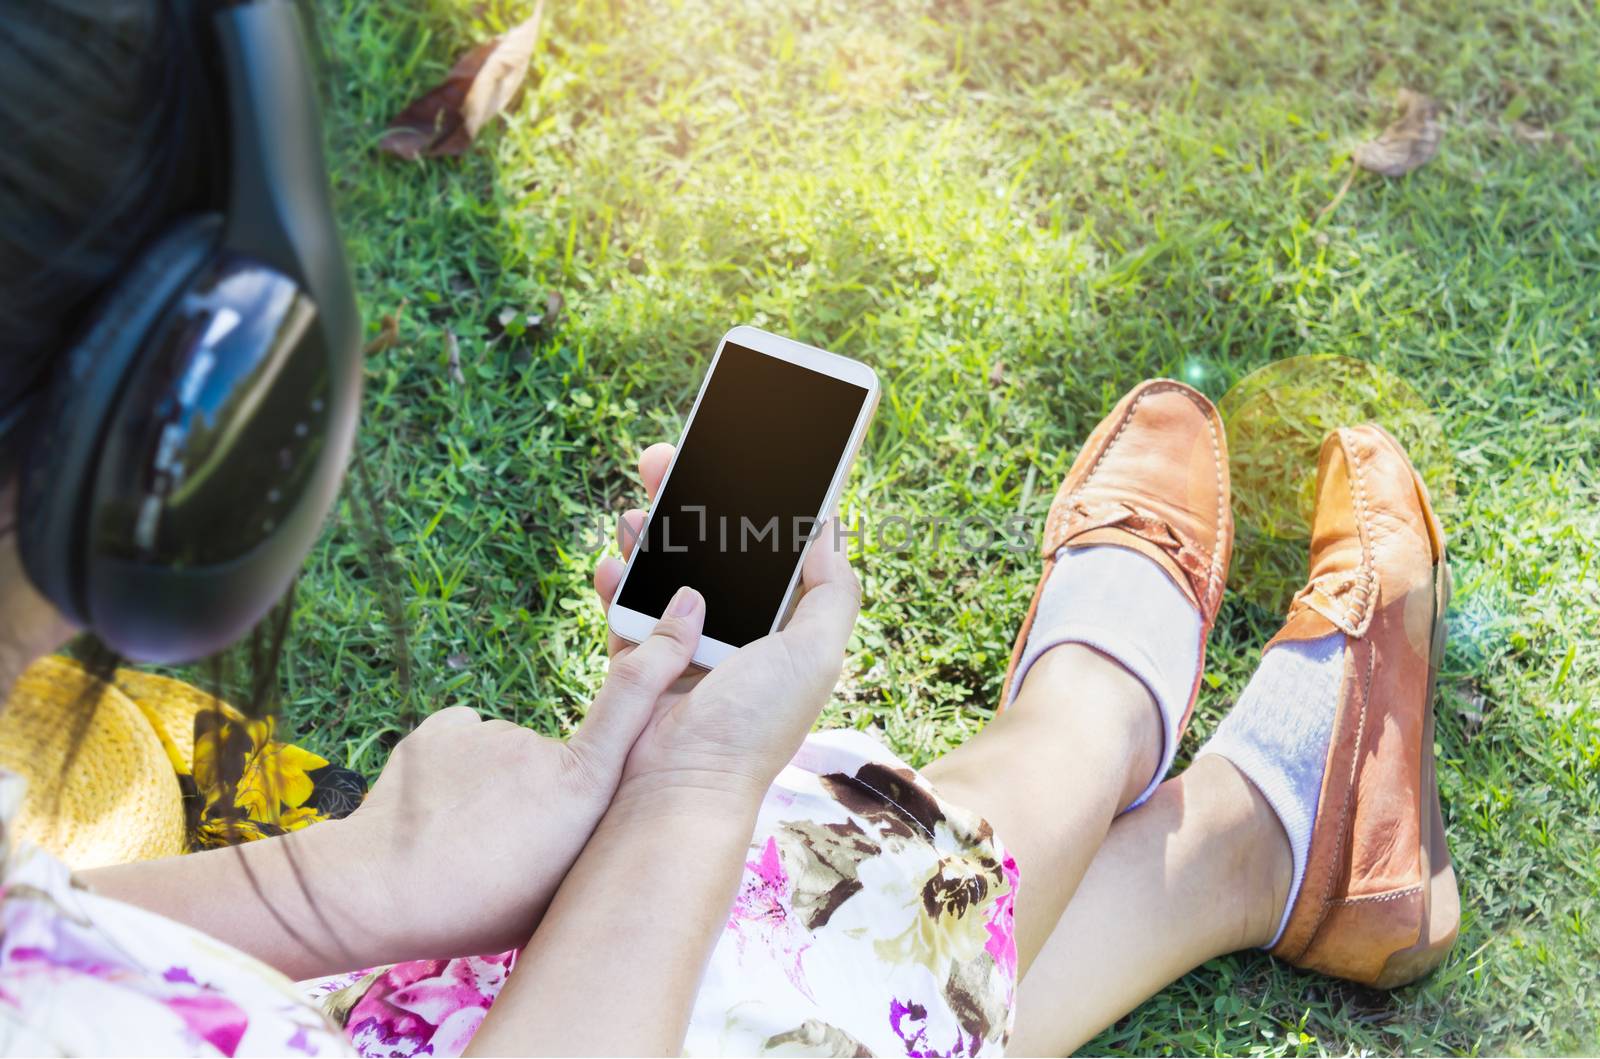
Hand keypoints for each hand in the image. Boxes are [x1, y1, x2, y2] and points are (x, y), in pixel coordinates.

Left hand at [336, 615, 702, 959]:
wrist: (371, 889)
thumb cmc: (474, 904)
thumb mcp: (557, 889)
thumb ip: (589, 838)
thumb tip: (593, 815)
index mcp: (582, 791)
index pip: (634, 700)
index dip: (662, 651)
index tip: (685, 607)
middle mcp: (543, 748)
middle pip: (560, 759)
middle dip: (541, 793)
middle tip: (507, 847)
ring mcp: (491, 732)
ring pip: (507, 757)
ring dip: (493, 789)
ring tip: (465, 838)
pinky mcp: (446, 726)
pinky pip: (465, 746)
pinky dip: (456, 774)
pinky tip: (436, 812)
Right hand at [593, 444, 861, 800]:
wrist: (678, 787)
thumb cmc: (753, 725)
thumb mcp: (815, 653)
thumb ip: (833, 592)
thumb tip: (828, 531)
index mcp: (783, 629)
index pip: (774, 550)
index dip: (760, 505)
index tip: (743, 461)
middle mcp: (738, 633)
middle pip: (714, 549)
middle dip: (691, 503)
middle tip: (667, 461)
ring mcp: (686, 644)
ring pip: (666, 569)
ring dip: (649, 534)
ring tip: (636, 508)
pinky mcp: (641, 659)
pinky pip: (626, 607)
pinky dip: (616, 579)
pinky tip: (610, 560)